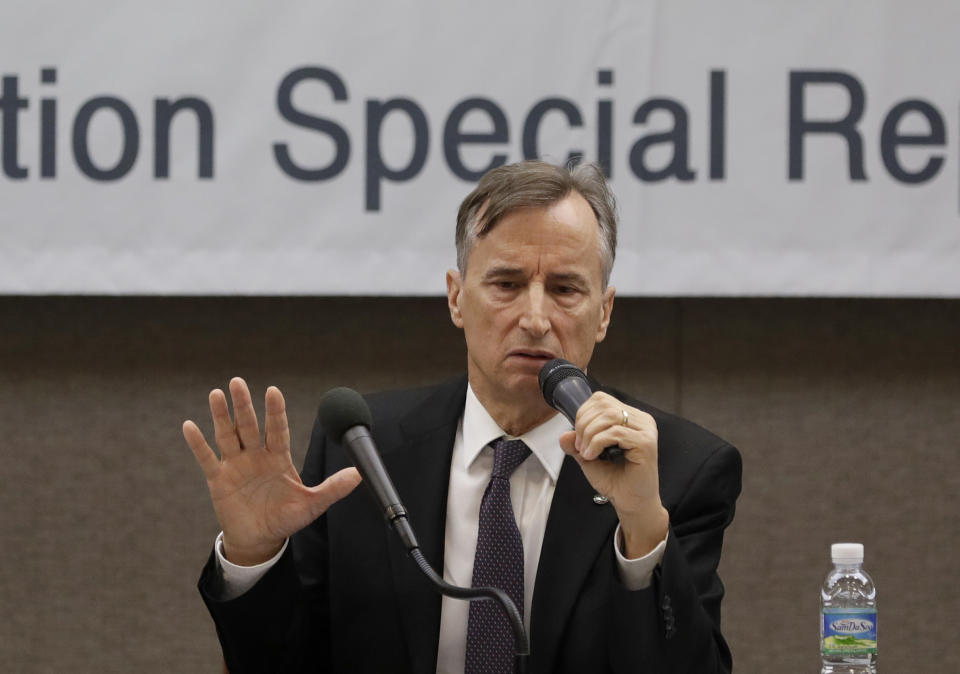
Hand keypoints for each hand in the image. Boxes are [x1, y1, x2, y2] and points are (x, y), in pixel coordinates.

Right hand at [183, 377, 361, 565]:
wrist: (260, 540)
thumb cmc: (286, 519)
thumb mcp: (311, 505)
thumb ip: (333, 488)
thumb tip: (360, 475)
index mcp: (279, 457)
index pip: (277, 429)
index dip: (275, 411)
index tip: (273, 391)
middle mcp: (256, 455)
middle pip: (250, 425)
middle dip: (245, 405)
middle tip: (238, 382)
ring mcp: (236, 465)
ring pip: (228, 435)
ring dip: (222, 416)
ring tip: (217, 393)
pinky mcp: (219, 480)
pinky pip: (206, 458)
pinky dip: (198, 443)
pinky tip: (190, 425)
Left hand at [559, 391, 668, 557]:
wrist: (630, 503)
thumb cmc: (615, 480)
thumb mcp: (588, 457)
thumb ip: (577, 443)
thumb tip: (564, 434)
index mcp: (631, 417)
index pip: (602, 399)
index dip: (583, 413)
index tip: (578, 437)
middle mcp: (641, 420)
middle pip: (604, 405)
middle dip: (584, 424)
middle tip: (580, 447)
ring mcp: (646, 430)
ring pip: (609, 417)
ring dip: (589, 434)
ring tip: (585, 453)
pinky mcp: (646, 443)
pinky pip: (615, 433)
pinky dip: (597, 443)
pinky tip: (592, 456)